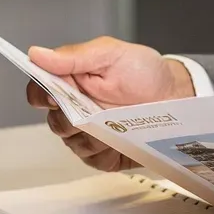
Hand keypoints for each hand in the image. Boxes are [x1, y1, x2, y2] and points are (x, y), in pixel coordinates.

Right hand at [25, 36, 194, 171]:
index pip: (38, 91)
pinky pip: (92, 160)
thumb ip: (73, 56)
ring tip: (115, 121)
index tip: (55, 94)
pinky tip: (120, 139)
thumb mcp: (110, 53)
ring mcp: (88, 133)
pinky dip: (105, 151)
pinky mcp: (102, 154)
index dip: (41, 95)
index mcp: (70, 81)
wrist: (176, 96)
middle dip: (71, 117)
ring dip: (91, 135)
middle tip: (93, 107)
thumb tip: (37, 54)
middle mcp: (75, 108)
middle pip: (53, 122)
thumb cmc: (144, 72)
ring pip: (72, 143)